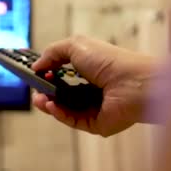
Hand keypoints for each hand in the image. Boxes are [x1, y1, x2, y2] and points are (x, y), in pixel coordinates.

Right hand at [31, 35, 157, 136]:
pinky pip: (73, 121)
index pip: (64, 74)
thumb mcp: (77, 46)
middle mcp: (93, 89)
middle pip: (63, 94)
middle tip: (35, 89)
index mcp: (91, 70)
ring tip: (40, 98)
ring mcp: (95, 108)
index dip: (49, 74)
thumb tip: (37, 64)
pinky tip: (52, 106)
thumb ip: (53, 52)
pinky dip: (60, 114)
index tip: (36, 73)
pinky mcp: (97, 124)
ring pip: (65, 110)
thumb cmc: (111, 62)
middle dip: (46, 91)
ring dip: (50, 104)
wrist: (135, 83)